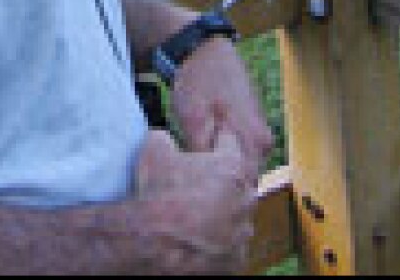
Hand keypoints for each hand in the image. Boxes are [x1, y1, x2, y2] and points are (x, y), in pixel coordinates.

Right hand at [135, 127, 255, 273]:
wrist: (154, 245)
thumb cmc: (158, 193)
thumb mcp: (153, 149)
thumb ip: (165, 138)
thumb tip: (164, 138)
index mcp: (232, 166)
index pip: (229, 142)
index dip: (213, 142)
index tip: (201, 146)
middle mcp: (245, 198)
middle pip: (237, 181)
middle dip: (220, 180)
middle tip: (195, 183)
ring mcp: (242, 233)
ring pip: (237, 215)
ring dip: (222, 212)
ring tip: (194, 215)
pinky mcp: (236, 260)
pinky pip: (231, 245)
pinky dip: (218, 241)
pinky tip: (196, 238)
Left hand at [169, 36, 272, 183]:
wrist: (203, 48)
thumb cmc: (198, 81)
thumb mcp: (193, 119)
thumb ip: (205, 156)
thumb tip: (206, 184)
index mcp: (254, 142)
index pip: (243, 189)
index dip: (219, 195)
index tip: (196, 193)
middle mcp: (264, 142)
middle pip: (243, 180)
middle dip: (220, 184)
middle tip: (191, 180)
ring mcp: (259, 133)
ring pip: (241, 166)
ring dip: (221, 169)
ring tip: (194, 163)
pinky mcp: (250, 126)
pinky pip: (239, 153)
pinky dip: (223, 156)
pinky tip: (202, 150)